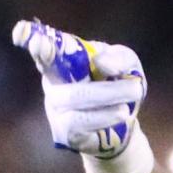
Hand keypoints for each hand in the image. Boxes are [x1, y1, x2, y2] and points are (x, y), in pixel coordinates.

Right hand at [12, 18, 145, 157]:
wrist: (122, 125)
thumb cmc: (117, 85)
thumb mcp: (127, 65)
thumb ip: (119, 58)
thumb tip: (100, 62)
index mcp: (62, 59)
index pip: (43, 49)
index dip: (38, 46)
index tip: (37, 41)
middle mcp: (52, 81)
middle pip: (59, 72)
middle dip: (100, 80)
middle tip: (135, 88)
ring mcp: (55, 108)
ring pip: (73, 98)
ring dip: (108, 98)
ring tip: (133, 99)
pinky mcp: (63, 131)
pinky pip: (78, 122)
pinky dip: (103, 117)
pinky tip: (121, 114)